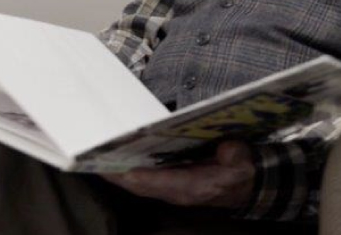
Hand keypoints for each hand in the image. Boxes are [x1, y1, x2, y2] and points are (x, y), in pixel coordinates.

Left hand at [101, 141, 255, 208]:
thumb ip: (233, 156)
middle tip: (94, 159)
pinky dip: (128, 172)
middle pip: (139, 185)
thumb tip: (226, 149)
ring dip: (118, 173)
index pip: (159, 182)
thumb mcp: (240, 160)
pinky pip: (143, 180)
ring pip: (138, 184)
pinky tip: (116, 159)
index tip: (117, 169)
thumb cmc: (240, 170)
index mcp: (192, 186)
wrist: (245, 183)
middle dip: (117, 174)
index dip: (138, 177)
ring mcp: (172, 189)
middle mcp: (177, 190)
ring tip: (98, 157)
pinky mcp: (170, 184)